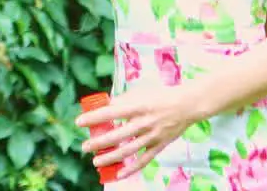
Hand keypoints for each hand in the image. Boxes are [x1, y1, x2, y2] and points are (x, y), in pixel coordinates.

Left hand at [75, 84, 204, 179]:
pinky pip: (144, 159)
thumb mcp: (140, 92)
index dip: (93, 118)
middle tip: (85, 146)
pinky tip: (119, 174)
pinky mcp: (160, 145)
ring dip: (111, 157)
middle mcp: (144, 122)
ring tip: (96, 161)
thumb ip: (122, 100)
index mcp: (138, 106)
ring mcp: (152, 135)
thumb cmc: (160, 95)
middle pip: (117, 135)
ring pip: (128, 150)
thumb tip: (104, 106)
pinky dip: (132, 168)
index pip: (111, 113)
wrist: (187, 104)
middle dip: (99, 142)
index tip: (79, 122)